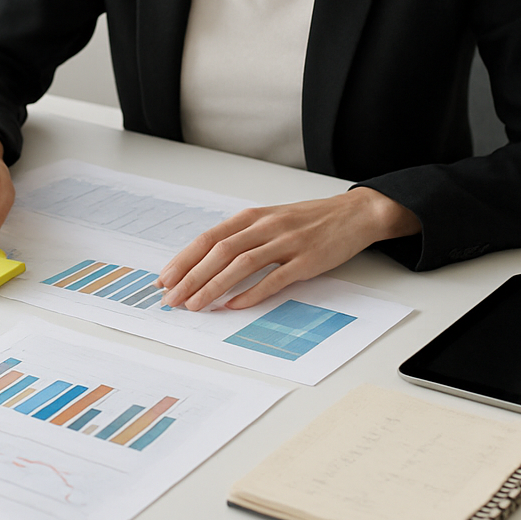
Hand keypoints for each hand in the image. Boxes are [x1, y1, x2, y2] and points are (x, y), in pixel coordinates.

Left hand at [156, 186, 419, 310]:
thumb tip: (206, 263)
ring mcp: (286, 242)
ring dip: (214, 286)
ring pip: (241, 264)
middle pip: (219, 251)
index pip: (209, 238)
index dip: (184, 259)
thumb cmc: (309, 220)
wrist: (355, 214)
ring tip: (195, 305)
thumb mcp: (270, 220)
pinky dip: (252, 293)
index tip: (165, 279)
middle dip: (191, 277)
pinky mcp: (307, 260)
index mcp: (253, 216)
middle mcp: (266, 226)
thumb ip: (242, 237)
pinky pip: (274, 279)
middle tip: (172, 298)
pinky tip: (234, 305)